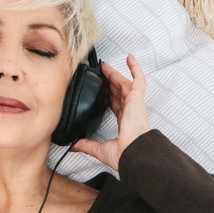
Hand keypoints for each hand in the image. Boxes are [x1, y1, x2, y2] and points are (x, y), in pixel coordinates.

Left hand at [71, 53, 149, 171]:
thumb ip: (88, 145)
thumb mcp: (101, 150)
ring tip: (105, 66)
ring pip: (124, 84)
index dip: (108, 96)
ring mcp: (134, 104)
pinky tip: (129, 58)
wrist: (134, 153)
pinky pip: (139, 80)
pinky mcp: (137, 99)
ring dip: (115, 74)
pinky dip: (135, 68)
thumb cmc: (125, 154)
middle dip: (110, 82)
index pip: (115, 105)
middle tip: (100, 73)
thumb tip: (74, 145)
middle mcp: (130, 112)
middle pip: (118, 92)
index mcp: (124, 123)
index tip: (101, 91)